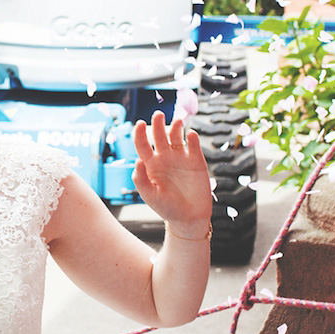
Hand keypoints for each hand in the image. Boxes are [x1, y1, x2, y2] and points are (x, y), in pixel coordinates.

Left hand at [132, 111, 211, 232]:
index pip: (142, 144)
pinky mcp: (196, 161)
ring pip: (176, 136)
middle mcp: (164, 157)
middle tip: (158, 114)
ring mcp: (180, 158)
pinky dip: (192, 138)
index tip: (140, 123)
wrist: (189, 219)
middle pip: (159, 135)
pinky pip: (193, 145)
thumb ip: (141, 179)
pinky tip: (191, 135)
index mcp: (150, 164)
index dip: (140, 132)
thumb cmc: (166, 208)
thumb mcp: (150, 196)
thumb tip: (137, 161)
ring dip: (176, 127)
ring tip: (177, 122)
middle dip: (158, 123)